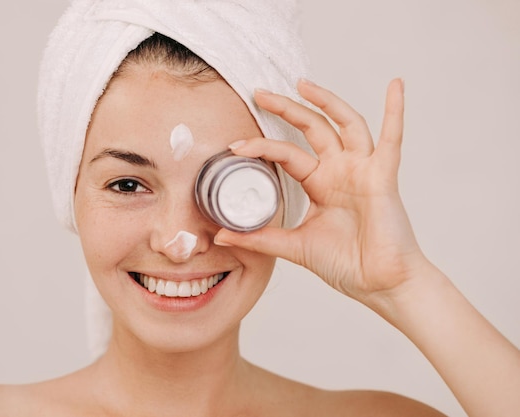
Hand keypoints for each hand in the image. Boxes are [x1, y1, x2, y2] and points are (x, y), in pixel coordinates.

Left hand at [215, 79, 430, 303]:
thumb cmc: (345, 265)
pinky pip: (392, 139)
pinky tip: (395, 84)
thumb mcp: (293, 246)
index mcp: (320, 184)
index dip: (261, 147)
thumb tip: (219, 236)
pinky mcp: (384, 177)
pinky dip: (395, 111)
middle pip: (312, 128)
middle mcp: (340, 171)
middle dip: (286, 109)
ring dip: (326, 101)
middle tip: (259, 92)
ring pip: (345, 124)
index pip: (287, 154)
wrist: (379, 285)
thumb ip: (258, 238)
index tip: (235, 146)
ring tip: (301, 83)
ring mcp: (363, 170)